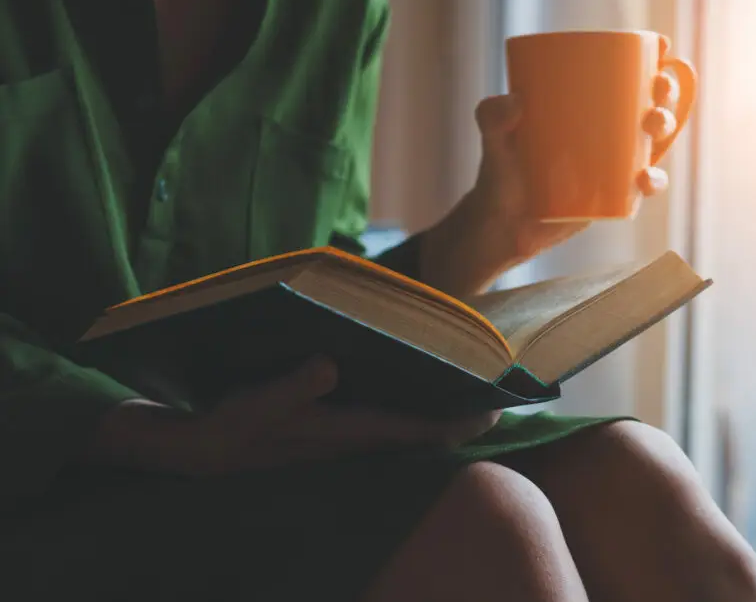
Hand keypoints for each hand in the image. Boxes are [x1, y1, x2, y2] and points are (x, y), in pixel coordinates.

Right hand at [83, 357, 501, 475]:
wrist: (200, 451)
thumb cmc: (229, 427)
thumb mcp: (255, 405)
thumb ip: (292, 387)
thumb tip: (329, 363)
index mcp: (346, 431)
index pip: (417, 429)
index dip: (459, 422)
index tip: (497, 409)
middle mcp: (355, 436)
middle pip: (423, 429)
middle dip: (460, 414)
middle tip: (497, 387)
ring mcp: (345, 434)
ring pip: (406, 424)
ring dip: (437, 406)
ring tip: (467, 379)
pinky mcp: (331, 426)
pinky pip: (385, 416)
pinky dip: (408, 401)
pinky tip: (413, 376)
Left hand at [468, 71, 678, 262]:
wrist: (502, 225)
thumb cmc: (500, 173)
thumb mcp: (492, 138)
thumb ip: (491, 115)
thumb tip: (516, 102)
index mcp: (584, 107)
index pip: (622, 76)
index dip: (648, 58)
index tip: (661, 44)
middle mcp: (605, 131)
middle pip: (647, 103)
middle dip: (664, 92)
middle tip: (657, 91)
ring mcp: (613, 164)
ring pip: (652, 141)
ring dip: (664, 129)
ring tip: (653, 127)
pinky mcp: (614, 196)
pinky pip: (643, 186)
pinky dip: (654, 181)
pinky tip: (647, 177)